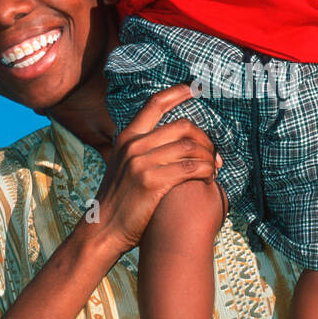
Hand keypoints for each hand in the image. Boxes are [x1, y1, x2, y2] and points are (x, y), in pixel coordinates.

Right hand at [91, 85, 221, 251]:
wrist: (103, 230)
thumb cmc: (119, 202)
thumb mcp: (122, 167)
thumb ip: (140, 152)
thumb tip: (167, 143)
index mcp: (126, 138)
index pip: (154, 104)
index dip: (177, 93)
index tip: (195, 88)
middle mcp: (133, 146)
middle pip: (182, 126)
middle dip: (205, 138)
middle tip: (214, 152)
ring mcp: (142, 163)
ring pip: (190, 148)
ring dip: (209, 157)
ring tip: (214, 168)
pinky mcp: (152, 182)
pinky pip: (190, 169)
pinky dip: (206, 171)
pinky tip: (209, 178)